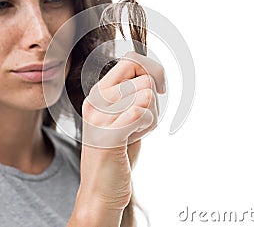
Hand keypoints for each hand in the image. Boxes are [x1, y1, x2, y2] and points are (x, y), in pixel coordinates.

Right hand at [73, 51, 165, 223]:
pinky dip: (147, 126)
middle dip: (154, 101)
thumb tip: (154, 73)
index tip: (158, 91)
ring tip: (136, 132)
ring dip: (151, 117)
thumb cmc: (117, 153)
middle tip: (141, 122)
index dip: (151, 72)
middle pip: (144, 79)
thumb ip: (133, 94)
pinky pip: (141, 113)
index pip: (131, 61)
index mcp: (97, 93)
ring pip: (147, 96)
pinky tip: (134, 138)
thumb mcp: (122, 117)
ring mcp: (100, 118)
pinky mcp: (109, 137)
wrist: (100, 191)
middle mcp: (95, 102)